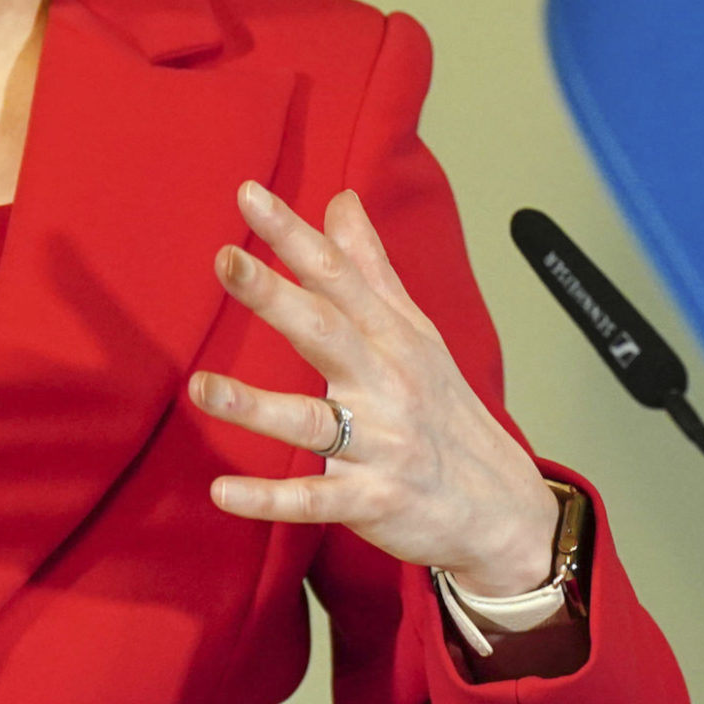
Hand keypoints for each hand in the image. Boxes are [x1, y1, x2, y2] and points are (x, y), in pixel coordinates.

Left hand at [190, 182, 560, 598]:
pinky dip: (269, 499)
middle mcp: (387, 384)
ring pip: (311, 421)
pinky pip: (314, 499)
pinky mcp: (372, 501)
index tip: (250, 193)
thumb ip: (370, 268)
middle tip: (226, 260)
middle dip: (275, 296)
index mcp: (393, 338)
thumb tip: (340, 200)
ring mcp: (380, 445)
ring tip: (200, 386)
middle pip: (326, 331)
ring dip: (254, 406)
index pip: (339, 275)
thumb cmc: (449, 412)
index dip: (294, 233)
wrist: (504, 509)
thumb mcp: (417, 333)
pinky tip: (222, 491)